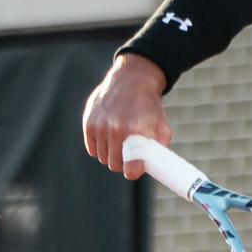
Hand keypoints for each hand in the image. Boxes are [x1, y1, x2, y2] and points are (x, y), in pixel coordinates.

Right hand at [82, 53, 171, 178]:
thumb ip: (160, 151)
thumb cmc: (150, 107)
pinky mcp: (89, 123)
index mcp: (136, 132)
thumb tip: (152, 169)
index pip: (130, 169)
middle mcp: (116, 130)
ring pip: (102, 158)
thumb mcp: (163, 128)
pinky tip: (109, 137)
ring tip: (121, 141)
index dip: (134, 171)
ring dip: (111, 154)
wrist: (132, 80)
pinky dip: (100, 147)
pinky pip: (92, 149)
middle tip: (130, 153)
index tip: (136, 168)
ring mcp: (100, 126)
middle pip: (115, 165)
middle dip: (123, 163)